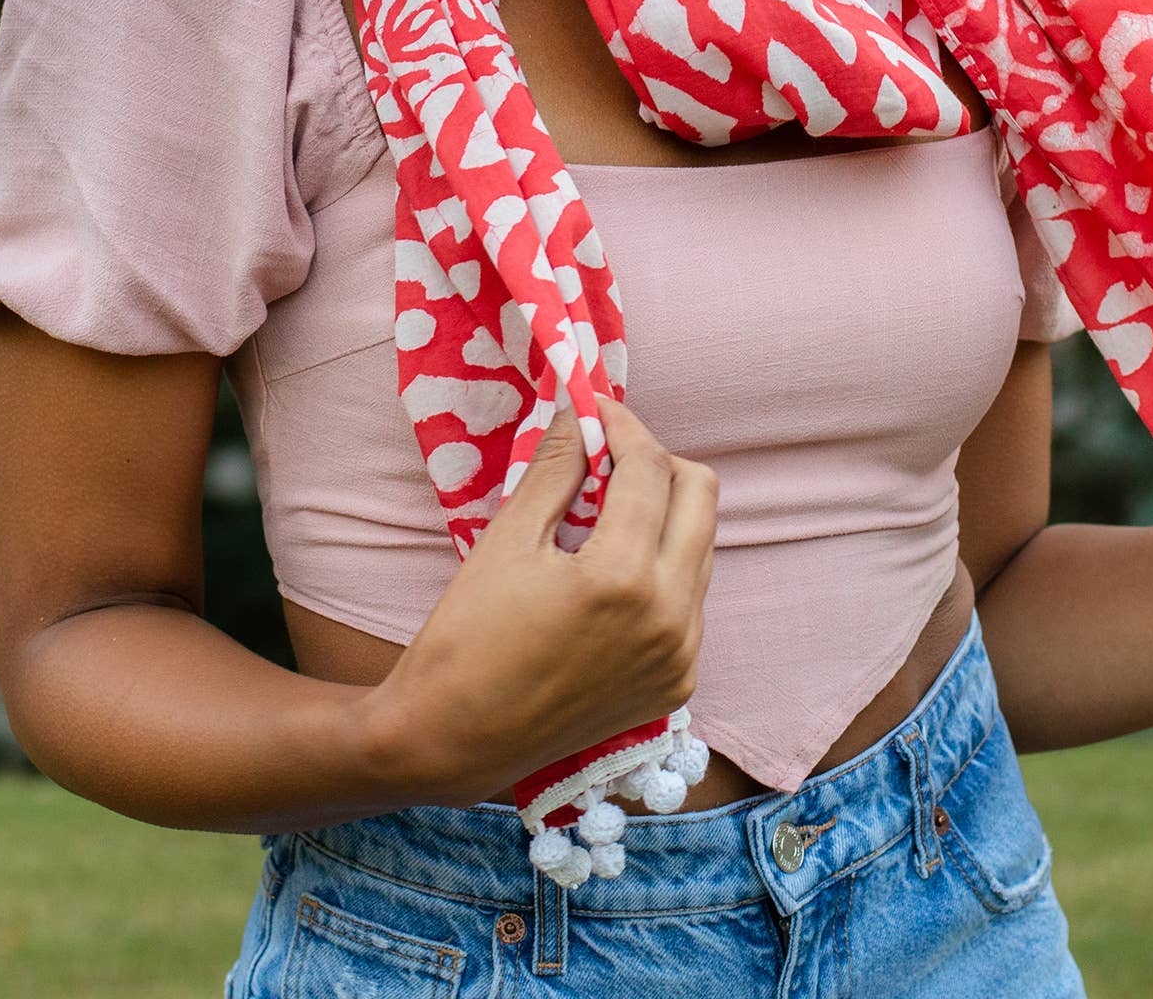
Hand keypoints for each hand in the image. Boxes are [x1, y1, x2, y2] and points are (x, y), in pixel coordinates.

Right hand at [358, 396, 717, 806]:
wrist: (453, 742)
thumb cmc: (467, 637)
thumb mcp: (507, 540)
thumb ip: (556, 468)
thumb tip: (582, 413)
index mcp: (624, 578)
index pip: (649, 469)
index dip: (623, 426)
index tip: (597, 409)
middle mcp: (670, 617)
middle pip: (700, 496)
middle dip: (656, 462)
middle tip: (607, 456)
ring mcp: (679, 655)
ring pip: (700, 546)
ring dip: (663, 514)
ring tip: (604, 512)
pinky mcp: (677, 683)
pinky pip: (689, 599)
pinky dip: (660, 568)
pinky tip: (609, 573)